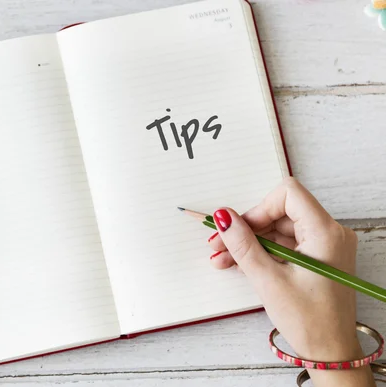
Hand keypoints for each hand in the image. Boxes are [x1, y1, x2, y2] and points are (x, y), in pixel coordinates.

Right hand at [208, 177, 374, 386]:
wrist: (330, 352)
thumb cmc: (309, 321)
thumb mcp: (268, 280)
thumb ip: (243, 244)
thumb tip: (224, 217)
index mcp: (325, 233)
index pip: (288, 195)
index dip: (259, 208)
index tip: (238, 228)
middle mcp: (329, 233)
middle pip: (280, 213)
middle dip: (247, 228)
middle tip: (219, 244)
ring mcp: (324, 246)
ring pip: (278, 230)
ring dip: (250, 242)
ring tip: (223, 259)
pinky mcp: (317, 258)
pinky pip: (285, 244)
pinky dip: (262, 252)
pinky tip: (239, 263)